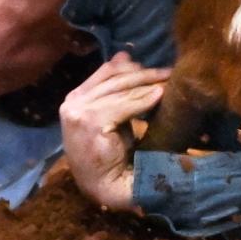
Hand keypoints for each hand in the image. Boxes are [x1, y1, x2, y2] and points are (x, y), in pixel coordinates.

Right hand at [58, 51, 170, 210]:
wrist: (102, 185)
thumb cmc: (109, 152)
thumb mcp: (111, 113)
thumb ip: (115, 87)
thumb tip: (124, 54)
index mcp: (74, 98)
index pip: (106, 72)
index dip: (132, 66)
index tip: (155, 67)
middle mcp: (71, 103)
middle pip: (115, 78)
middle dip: (144, 73)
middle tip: (168, 72)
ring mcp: (77, 112)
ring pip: (121, 90)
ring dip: (147, 84)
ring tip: (168, 82)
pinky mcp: (89, 122)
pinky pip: (124, 105)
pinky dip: (144, 100)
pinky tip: (159, 96)